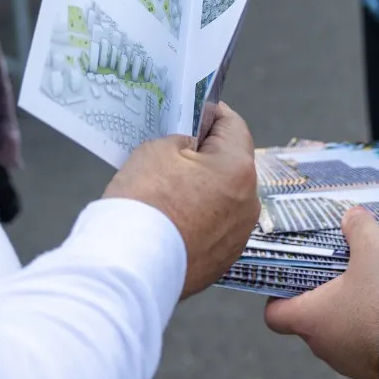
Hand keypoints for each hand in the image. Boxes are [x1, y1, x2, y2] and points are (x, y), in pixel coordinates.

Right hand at [103, 103, 258, 297]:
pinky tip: (170, 216)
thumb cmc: (144, 203)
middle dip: (205, 153)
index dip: (210, 113)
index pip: (233, 125)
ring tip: (167, 186)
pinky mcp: (221, 261)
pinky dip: (197, 218)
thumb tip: (189, 143)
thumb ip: (180, 138)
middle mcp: (248, 203)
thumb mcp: (157, 149)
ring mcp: (237, 236)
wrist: (129, 268)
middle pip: (230, 163)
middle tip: (172, 148)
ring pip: (223, 197)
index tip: (191, 111)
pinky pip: (213, 227)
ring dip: (202, 188)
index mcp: (238, 169)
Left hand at [262, 206, 378, 378]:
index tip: (291, 279)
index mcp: (310, 318)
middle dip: (323, 297)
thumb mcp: (373, 249)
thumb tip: (352, 215)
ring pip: (339, 334)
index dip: (278, 296)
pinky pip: (365, 346)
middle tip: (338, 272)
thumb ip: (358, 228)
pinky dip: (372, 329)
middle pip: (310, 321)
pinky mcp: (375, 370)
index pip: (275, 315)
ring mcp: (349, 362)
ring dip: (350, 314)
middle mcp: (323, 346)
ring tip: (370, 286)